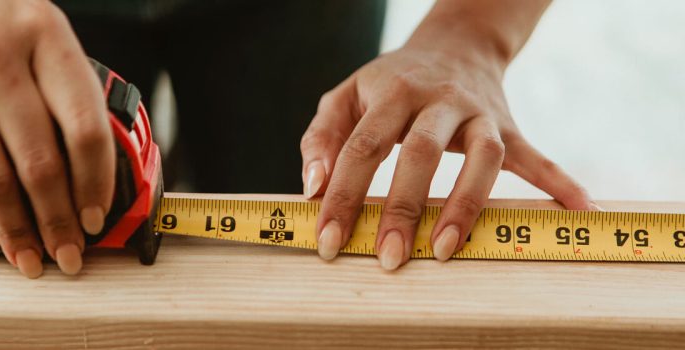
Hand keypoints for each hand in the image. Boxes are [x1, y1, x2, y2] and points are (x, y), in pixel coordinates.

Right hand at [0, 0, 114, 277]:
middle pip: (39, 160)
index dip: (94, 183)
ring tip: (31, 258)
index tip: (98, 217)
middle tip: (68, 254)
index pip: (84, 126)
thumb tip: (94, 169)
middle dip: (58, 220)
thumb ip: (65, 88)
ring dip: (16, 227)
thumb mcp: (39, 32)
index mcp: (46, 34)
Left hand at [301, 26, 594, 269]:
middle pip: (421, 153)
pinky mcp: (509, 125)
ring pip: (482, 157)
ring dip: (466, 204)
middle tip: (390, 258)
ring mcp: (479, 113)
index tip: (329, 241)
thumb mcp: (346, 96)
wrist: (453, 44)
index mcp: (391, 93)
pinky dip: (558, 181)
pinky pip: (536, 155)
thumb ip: (322, 138)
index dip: (344, 196)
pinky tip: (578, 207)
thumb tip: (313, 187)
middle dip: (403, 208)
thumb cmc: (388, 82)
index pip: (362, 148)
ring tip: (447, 251)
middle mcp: (438, 101)